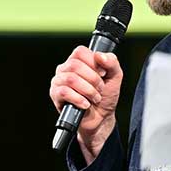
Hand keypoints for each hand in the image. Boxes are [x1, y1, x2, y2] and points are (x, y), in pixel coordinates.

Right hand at [49, 46, 122, 164]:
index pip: (80, 52)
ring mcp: (58, 81)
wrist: (101, 118)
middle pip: (75, 65)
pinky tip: (85, 104)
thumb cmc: (105, 96)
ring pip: (70, 79)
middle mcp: (65, 69)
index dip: (93, 62)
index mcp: (78, 60)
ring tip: (94, 98)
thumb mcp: (115, 77)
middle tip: (100, 89)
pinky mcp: (55, 95)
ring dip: (88, 90)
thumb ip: (111, 62)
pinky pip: (64, 92)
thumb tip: (100, 56)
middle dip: (93, 80)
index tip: (102, 73)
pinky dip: (79, 99)